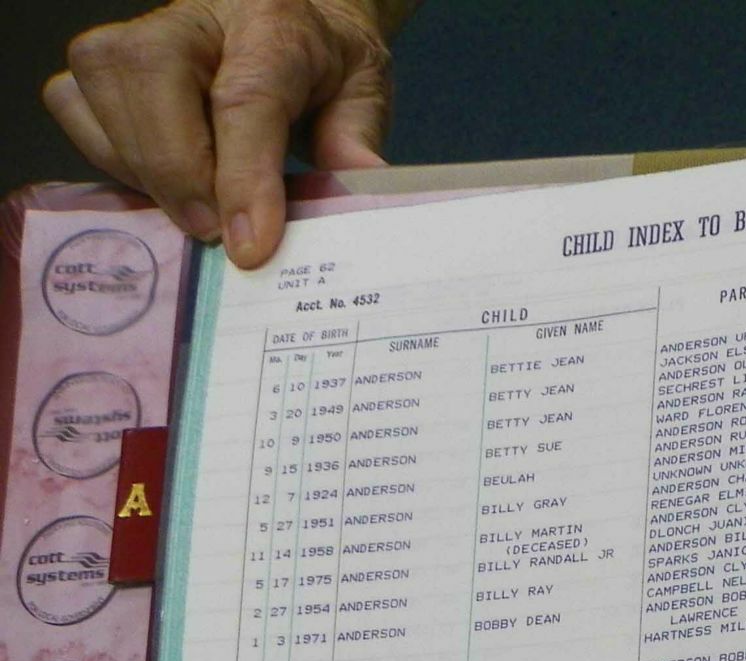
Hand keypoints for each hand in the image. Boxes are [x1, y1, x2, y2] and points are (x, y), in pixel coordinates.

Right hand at [42, 0, 403, 268]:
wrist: (286, 21)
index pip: (245, 100)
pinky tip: (158, 180)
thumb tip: (366, 184)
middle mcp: (190, 18)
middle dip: (180, 176)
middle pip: (153, 85)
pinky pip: (73, 109)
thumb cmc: (322, 65)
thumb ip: (356, 139)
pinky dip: (109, 157)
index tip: (249, 247)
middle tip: (216, 234)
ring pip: (102, 99)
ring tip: (198, 206)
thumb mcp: (362, 93)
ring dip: (145, 173)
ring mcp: (134, 33)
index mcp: (271, 24)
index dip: (243, 179)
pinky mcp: (98, 60)